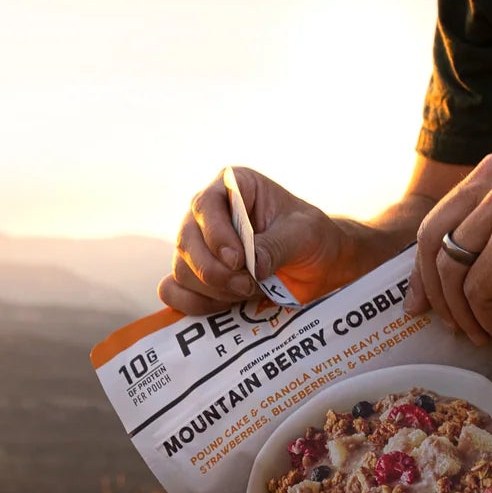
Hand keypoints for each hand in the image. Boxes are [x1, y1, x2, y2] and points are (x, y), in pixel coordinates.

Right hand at [158, 167, 349, 312]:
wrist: (318, 266)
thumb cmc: (312, 238)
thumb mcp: (304, 234)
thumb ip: (276, 245)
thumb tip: (251, 265)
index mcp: (233, 187)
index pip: (206, 204)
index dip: (216, 234)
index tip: (238, 260)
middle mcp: (208, 214)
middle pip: (186, 240)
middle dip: (214, 270)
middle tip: (247, 285)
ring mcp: (198, 245)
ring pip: (181, 269)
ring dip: (212, 289)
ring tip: (248, 291)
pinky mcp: (195, 276)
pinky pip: (173, 291)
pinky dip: (194, 304)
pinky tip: (225, 305)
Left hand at [411, 154, 491, 342]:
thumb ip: (487, 227)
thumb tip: (437, 270)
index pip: (435, 220)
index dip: (422, 266)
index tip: (422, 300)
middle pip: (431, 242)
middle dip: (432, 290)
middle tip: (440, 322)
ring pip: (450, 271)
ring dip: (461, 311)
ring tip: (480, 331)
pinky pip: (477, 291)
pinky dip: (484, 317)